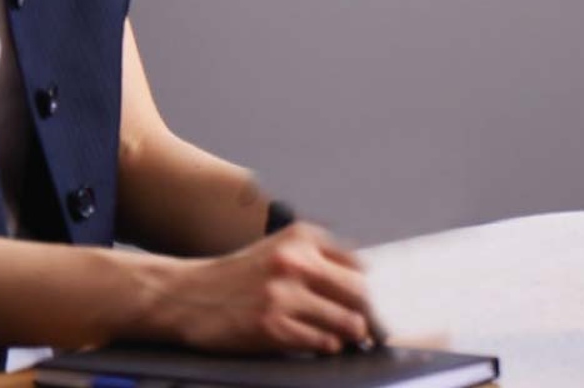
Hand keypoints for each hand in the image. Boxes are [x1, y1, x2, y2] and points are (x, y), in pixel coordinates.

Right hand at [140, 223, 377, 354]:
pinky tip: (325, 343)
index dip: (384, 288)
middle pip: (362, 292)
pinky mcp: (271, 326)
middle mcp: (296, 262)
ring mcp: (283, 295)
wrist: (187, 296)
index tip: (397, 303)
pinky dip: (328, 346)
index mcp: (303, 238)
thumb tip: (372, 286)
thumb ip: (322, 261)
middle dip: (377, 315)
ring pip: (347, 321)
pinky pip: (321, 342)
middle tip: (383, 328)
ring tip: (356, 338)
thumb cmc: (239, 277)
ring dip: (355, 334)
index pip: (362, 264)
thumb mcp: (281, 251)